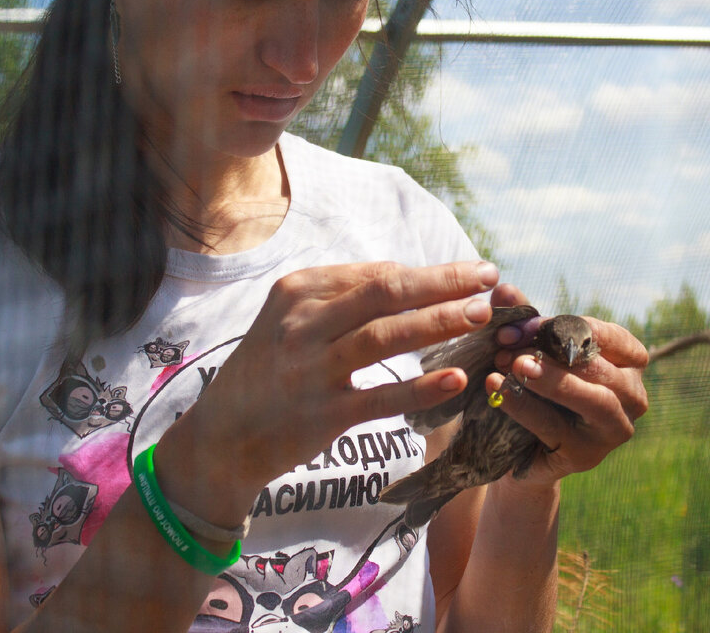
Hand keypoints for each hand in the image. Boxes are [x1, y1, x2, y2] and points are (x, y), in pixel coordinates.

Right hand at [153, 260, 499, 524]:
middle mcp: (303, 324)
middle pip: (385, 294)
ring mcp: (312, 370)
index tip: (473, 272)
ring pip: (386, 337)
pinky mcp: (323, 415)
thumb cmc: (268, 371)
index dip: (430, 272)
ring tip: (481, 316)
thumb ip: (342, 300)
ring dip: (439, 323)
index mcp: (298, 292)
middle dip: (443, 283)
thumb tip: (412, 281)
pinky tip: (456, 379)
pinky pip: (380, 397)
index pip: (376, 275)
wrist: (220, 437)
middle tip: (489, 281)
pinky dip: (420, 387)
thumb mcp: (291, 321)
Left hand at [485, 283, 648, 485]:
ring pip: (593, 400)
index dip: (569, 326)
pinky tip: (500, 389)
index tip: (528, 322)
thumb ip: (526, 322)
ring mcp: (615, 429)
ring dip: (552, 380)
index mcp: (629, 363)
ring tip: (516, 365)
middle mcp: (633, 396)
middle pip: (600, 368)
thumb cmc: (536, 388)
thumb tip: (504, 290)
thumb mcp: (537, 351)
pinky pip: (558, 427)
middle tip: (510, 341)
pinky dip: (526, 406)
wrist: (517, 447)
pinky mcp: (588, 456)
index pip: (611, 336)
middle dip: (554, 351)